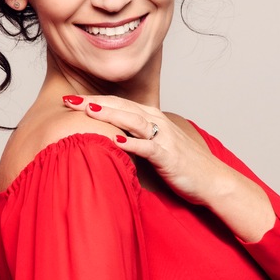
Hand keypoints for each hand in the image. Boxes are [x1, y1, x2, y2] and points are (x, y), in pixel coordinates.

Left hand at [63, 93, 217, 203]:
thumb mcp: (154, 147)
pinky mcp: (168, 155)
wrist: (211, 180)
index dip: (92, 101)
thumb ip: (134, 139)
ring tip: (87, 112)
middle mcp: (156, 122)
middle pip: (120, 107)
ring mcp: (163, 137)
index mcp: (151, 118)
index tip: (68, 99)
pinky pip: (147, 147)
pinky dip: (131, 143)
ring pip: (132, 120)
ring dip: (109, 115)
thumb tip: (108, 140)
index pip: (117, 104)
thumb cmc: (182, 166)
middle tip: (68, 100)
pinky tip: (115, 141)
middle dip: (93, 102)